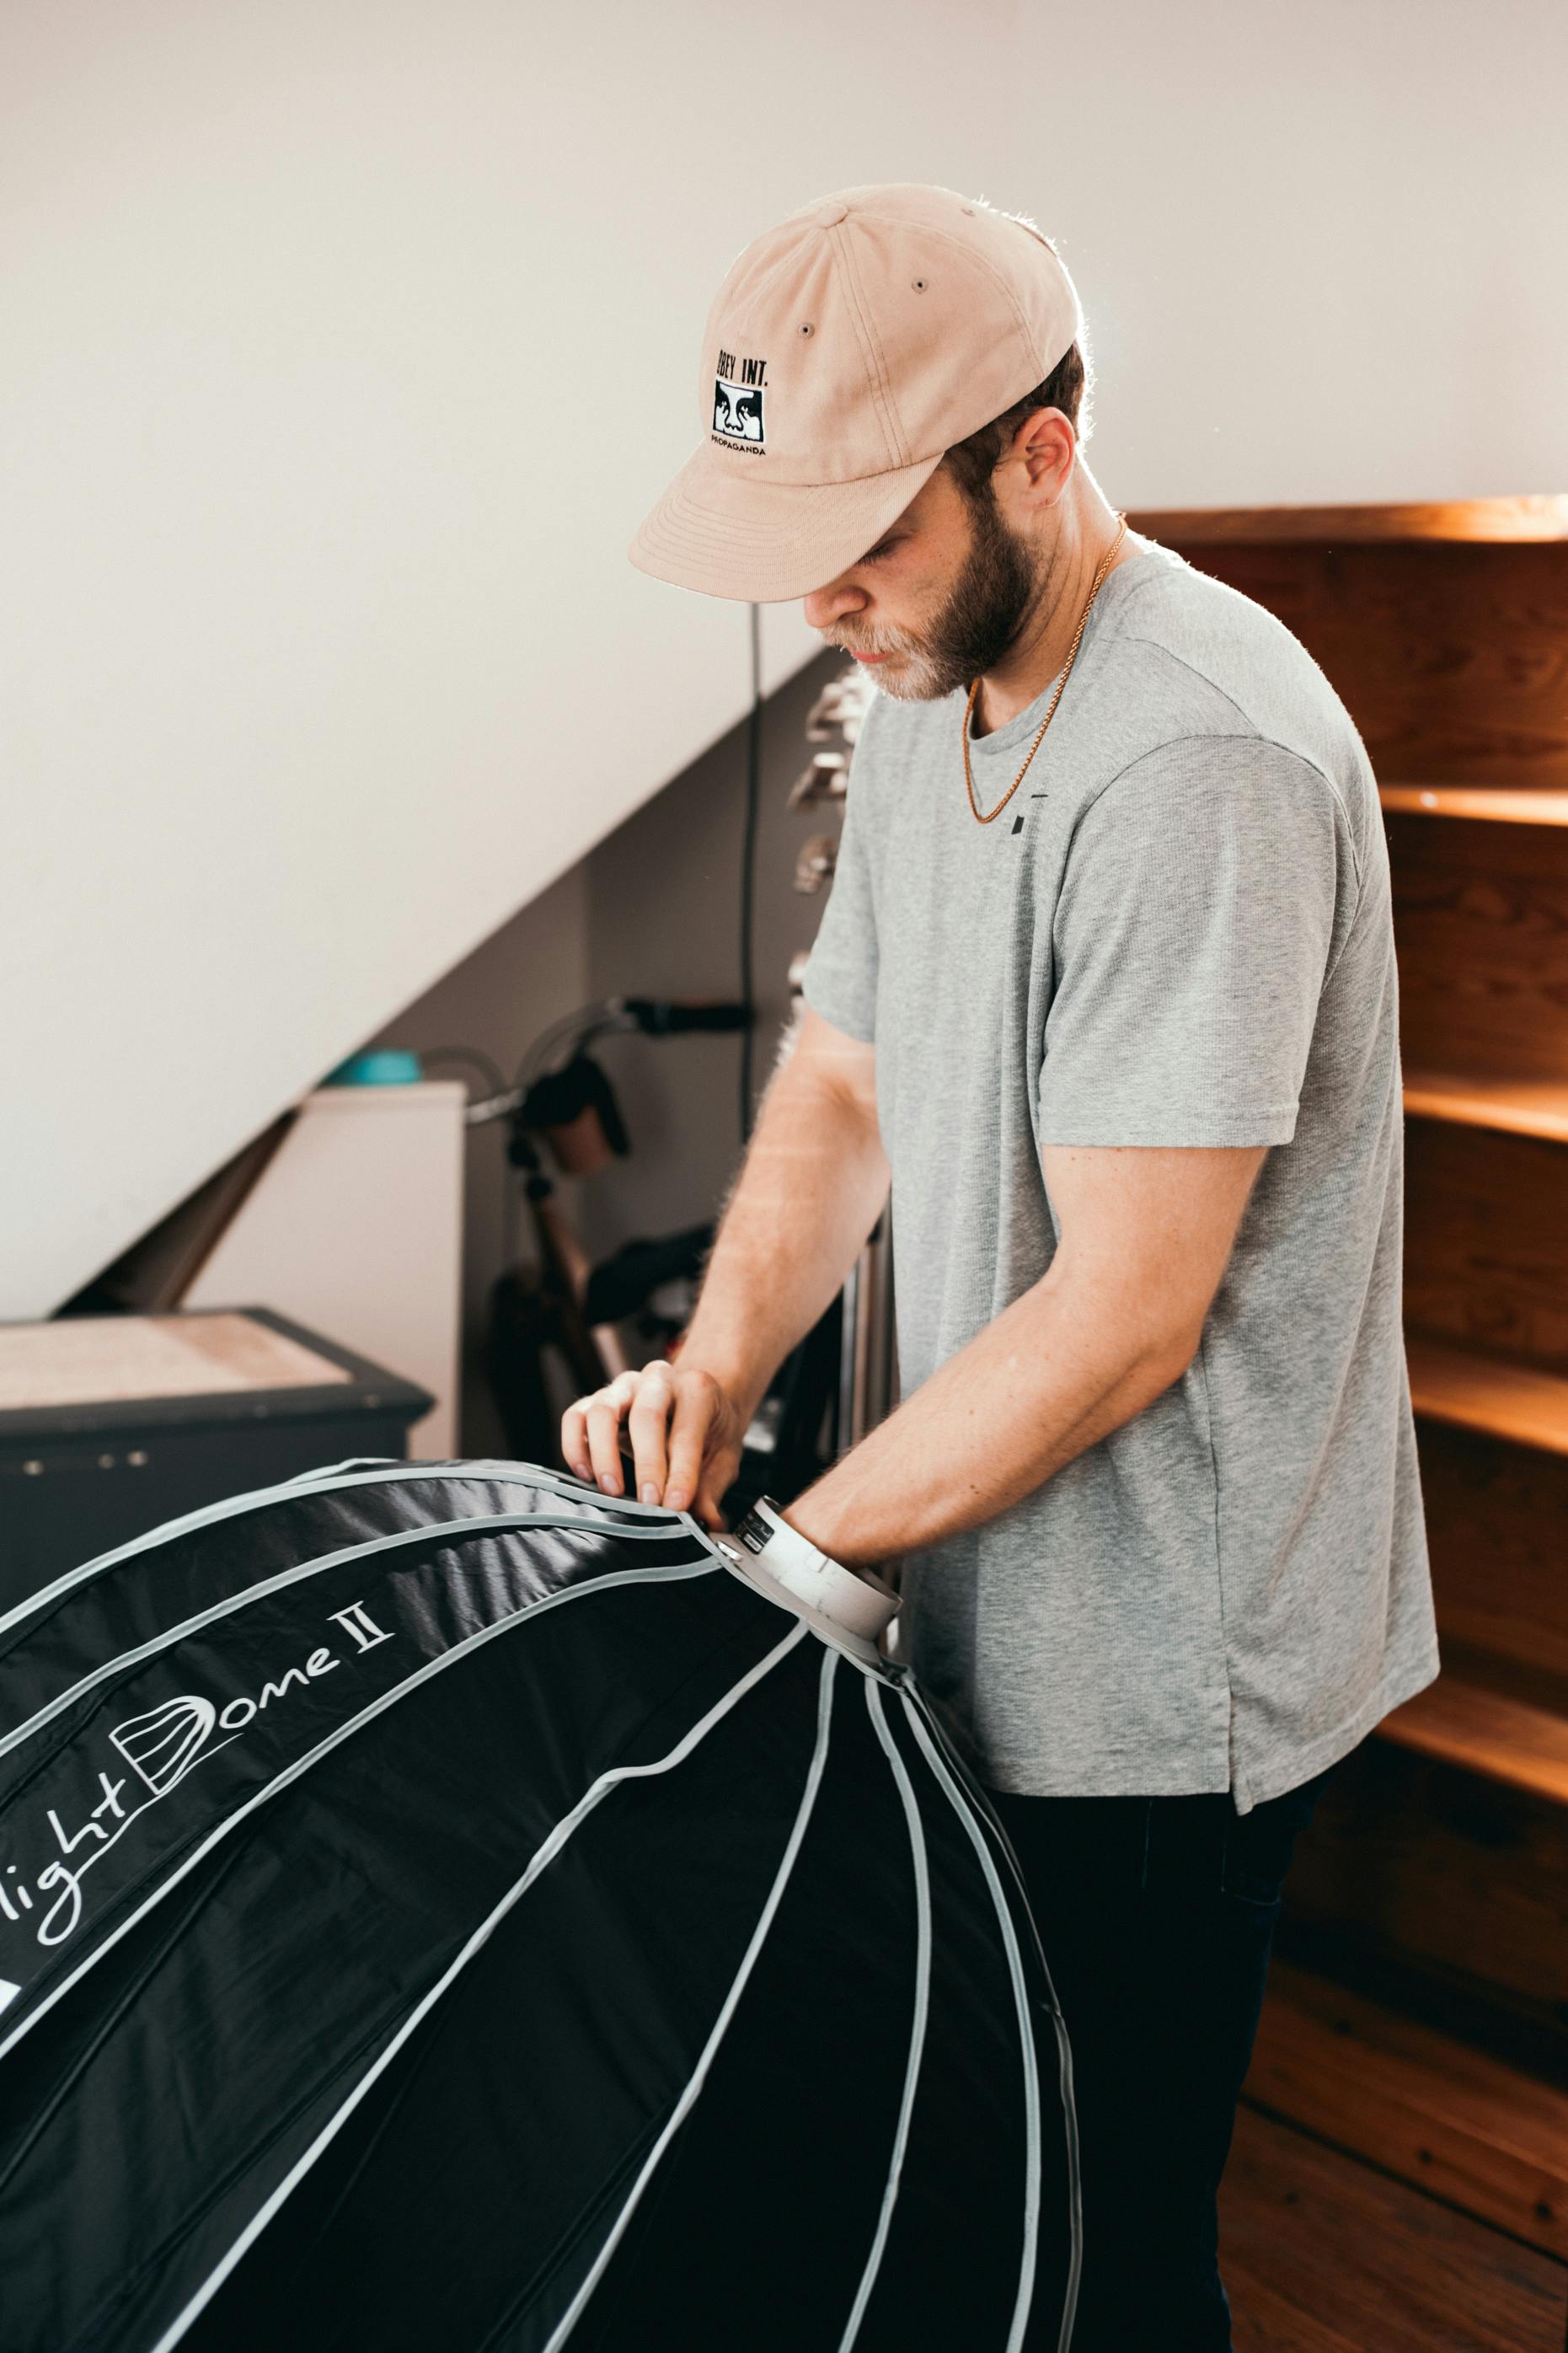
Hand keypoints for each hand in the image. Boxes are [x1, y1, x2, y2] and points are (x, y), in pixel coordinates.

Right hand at [560, 1361, 746, 1529]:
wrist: (691, 1399)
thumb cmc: (706, 1428)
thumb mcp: (721, 1455)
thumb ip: (711, 1488)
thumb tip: (708, 1523)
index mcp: (696, 1389)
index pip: (687, 1431)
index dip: (682, 1472)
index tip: (677, 1506)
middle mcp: (657, 1380)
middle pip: (646, 1414)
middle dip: (647, 1464)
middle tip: (649, 1503)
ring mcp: (622, 1387)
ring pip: (602, 1412)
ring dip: (604, 1456)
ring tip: (613, 1492)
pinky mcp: (594, 1399)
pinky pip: (574, 1418)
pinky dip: (575, 1448)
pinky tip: (586, 1476)